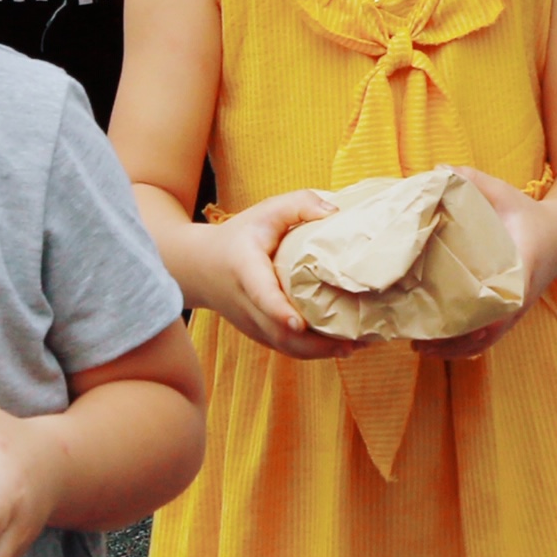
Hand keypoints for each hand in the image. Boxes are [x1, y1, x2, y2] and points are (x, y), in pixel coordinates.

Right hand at [195, 189, 362, 359]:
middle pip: (279, 332)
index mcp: (245, 269)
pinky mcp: (258, 333)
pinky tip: (339, 346)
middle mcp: (246, 303)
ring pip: (285, 347)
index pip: (260, 293)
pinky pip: (286, 348)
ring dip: (321, 352)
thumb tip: (335, 212)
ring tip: (356, 346)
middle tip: (354, 342)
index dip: (278, 310)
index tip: (298, 324)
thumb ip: (298, 204)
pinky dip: (312, 351)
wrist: (199, 266)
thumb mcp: (265, 212)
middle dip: (317, 344)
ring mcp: (251, 323)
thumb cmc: (239, 236)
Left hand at [413, 167, 556, 359]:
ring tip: (419, 348)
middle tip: (417, 341)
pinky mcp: (508, 314)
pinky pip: (486, 338)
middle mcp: (517, 296)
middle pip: (488, 331)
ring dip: (455, 349)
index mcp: (520, 267)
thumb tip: (436, 169)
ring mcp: (513, 309)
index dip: (483, 315)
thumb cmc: (528, 214)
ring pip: (485, 340)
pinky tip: (436, 346)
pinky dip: (463, 346)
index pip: (505, 297)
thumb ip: (472, 180)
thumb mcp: (503, 192)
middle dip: (455, 341)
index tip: (454, 325)